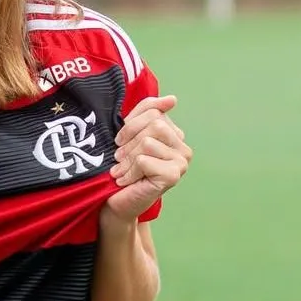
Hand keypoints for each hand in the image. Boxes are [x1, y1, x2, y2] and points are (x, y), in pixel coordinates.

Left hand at [106, 95, 191, 220]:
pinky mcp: (173, 176)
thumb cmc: (123, 166)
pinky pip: (144, 160)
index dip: (130, 125)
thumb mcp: (131, 133)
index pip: (153, 112)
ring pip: (148, 142)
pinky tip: (126, 180)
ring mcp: (181, 162)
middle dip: (129, 141)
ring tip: (122, 170)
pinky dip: (129, 171)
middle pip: (154, 124)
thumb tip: (172, 99)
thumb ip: (148, 112)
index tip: (120, 142)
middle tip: (119, 157)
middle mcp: (183, 147)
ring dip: (127, 158)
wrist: (116, 201)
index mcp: (174, 134)